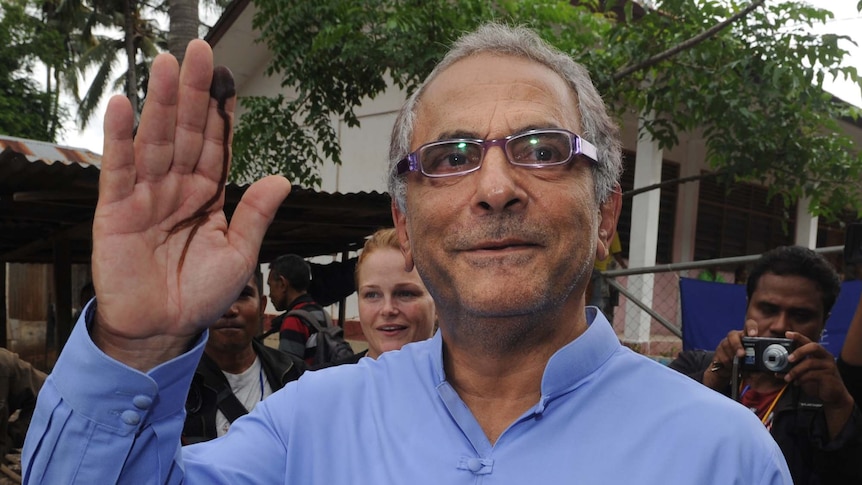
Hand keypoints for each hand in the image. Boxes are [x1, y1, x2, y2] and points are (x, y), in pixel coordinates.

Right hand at [91, 40, 290, 370]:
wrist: (162, 329)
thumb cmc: (201, 294)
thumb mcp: (239, 253)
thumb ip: (256, 215)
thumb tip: (282, 178)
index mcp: (208, 195)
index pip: (216, 145)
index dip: (220, 112)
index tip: (227, 78)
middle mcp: (178, 187)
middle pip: (185, 132)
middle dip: (191, 94)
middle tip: (198, 52)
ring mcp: (146, 195)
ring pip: (155, 141)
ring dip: (159, 103)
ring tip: (165, 65)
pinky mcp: (117, 210)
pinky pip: (119, 169)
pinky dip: (119, 139)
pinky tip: (123, 107)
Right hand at [702, 320, 757, 389]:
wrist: (731, 371)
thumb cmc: (746, 363)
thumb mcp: (756, 360)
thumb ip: (761, 359)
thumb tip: (766, 361)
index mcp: (747, 336)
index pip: (749, 325)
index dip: (751, 327)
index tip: (753, 335)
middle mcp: (735, 337)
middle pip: (733, 335)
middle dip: (737, 345)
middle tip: (741, 354)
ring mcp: (725, 344)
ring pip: (726, 347)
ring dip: (732, 357)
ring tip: (737, 365)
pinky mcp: (718, 352)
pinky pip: (721, 356)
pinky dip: (726, 363)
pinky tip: (730, 367)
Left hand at [783, 331, 853, 436]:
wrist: (833, 396)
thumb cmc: (817, 382)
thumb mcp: (803, 374)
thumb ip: (793, 370)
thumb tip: (776, 371)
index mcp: (818, 353)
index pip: (808, 341)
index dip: (798, 336)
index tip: (787, 334)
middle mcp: (825, 356)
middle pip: (813, 346)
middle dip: (799, 351)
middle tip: (789, 359)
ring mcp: (829, 365)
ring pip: (810, 363)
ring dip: (796, 371)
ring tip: (788, 378)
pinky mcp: (830, 375)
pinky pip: (813, 374)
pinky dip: (802, 378)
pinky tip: (797, 383)